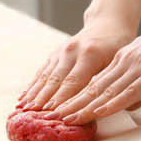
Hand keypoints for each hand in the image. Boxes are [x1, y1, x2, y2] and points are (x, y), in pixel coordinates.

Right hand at [17, 19, 135, 110]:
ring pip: (45, 76)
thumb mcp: (117, 61)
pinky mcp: (55, 54)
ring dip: (34, 94)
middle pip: (55, 80)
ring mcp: (61, 52)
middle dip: (43, 99)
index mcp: (90, 54)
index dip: (63, 99)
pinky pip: (42, 71)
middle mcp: (72, 51)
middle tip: (33, 115)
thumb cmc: (117, 46)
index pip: (74, 82)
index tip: (54, 114)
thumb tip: (102, 106)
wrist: (107, 24)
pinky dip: (32, 86)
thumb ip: (108, 81)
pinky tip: (23, 97)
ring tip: (23, 109)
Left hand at [45, 8, 140, 124]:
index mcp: (124, 58)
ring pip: (104, 91)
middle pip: (92, 87)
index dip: (77, 95)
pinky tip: (97, 113)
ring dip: (83, 107)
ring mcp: (136, 68)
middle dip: (71, 103)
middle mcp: (124, 62)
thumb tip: (138, 85)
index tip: (62, 106)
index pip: (95, 81)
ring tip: (64, 119)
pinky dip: (110, 104)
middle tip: (51, 116)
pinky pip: (126, 92)